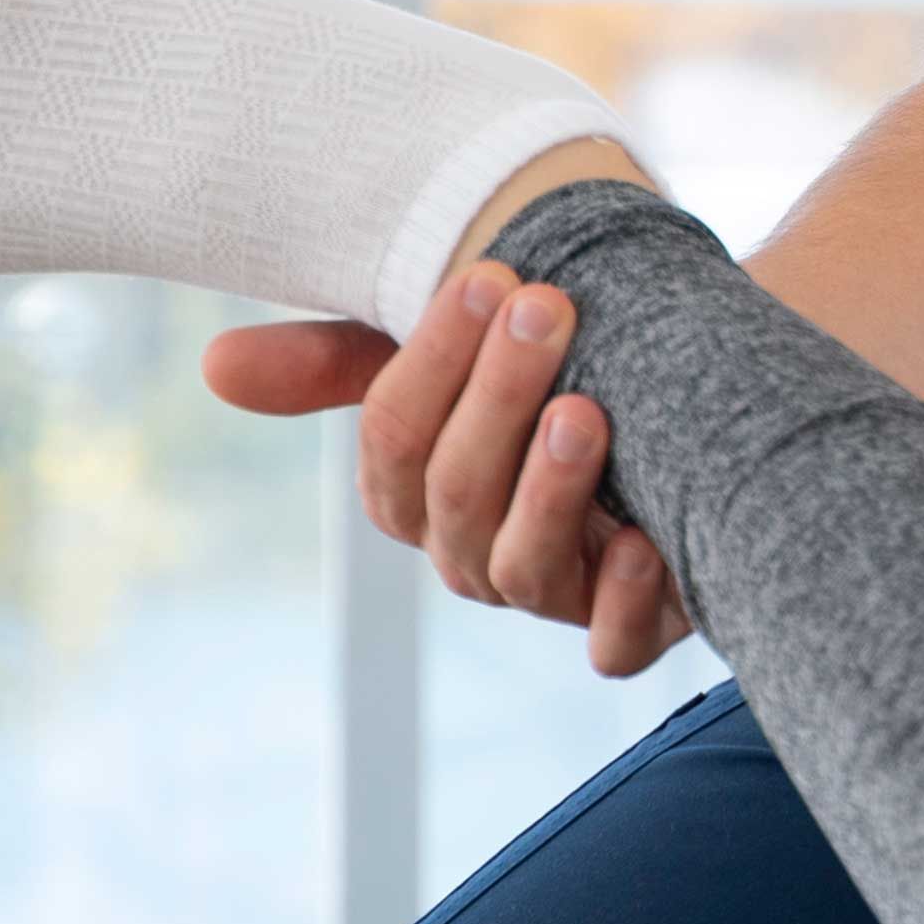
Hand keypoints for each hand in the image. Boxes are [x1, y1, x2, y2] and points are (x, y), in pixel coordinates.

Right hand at [202, 269, 698, 677]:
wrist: (710, 406)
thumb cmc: (561, 370)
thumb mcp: (460, 352)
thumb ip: (344, 359)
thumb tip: (213, 365)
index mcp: (423, 492)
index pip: (394, 443)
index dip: (429, 365)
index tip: (486, 275)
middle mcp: (479, 552)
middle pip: (457, 496)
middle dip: (496, 396)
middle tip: (546, 305)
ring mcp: (560, 592)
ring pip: (520, 570)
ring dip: (548, 489)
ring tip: (588, 409)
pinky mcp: (641, 623)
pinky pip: (614, 649)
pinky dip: (626, 603)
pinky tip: (647, 540)